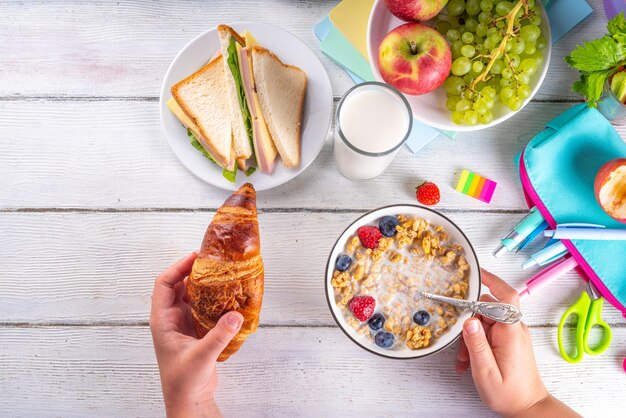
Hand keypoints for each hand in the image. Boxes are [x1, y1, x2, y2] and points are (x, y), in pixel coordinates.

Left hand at [150, 252, 243, 417]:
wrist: (189, 399)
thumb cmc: (184, 381)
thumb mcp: (201, 356)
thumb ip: (219, 336)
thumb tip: (235, 314)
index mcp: (163, 320)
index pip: (164, 284)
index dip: (178, 267)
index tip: (195, 257)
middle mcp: (172, 318)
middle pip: (179, 285)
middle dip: (194, 271)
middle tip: (213, 261)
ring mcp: (184, 323)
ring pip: (192, 295)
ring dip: (205, 284)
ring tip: (221, 273)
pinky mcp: (197, 329)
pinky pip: (204, 307)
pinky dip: (214, 299)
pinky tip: (228, 296)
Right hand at [456, 269, 578, 417]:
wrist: (528, 408)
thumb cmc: (509, 395)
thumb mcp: (486, 372)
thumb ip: (476, 344)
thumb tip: (468, 320)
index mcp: (510, 332)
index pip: (505, 296)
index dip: (491, 280)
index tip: (474, 273)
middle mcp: (514, 329)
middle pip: (487, 308)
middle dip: (469, 321)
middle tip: (459, 342)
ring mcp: (512, 335)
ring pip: (484, 321)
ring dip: (470, 336)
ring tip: (465, 358)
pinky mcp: (508, 341)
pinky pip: (488, 332)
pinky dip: (476, 343)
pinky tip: (469, 360)